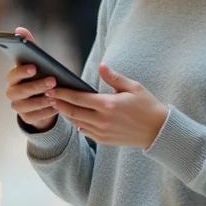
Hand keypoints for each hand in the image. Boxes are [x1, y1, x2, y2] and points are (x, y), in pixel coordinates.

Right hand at [4, 27, 57, 130]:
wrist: (42, 100)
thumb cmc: (39, 75)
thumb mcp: (37, 61)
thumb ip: (29, 45)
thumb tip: (19, 29)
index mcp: (13, 77)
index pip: (13, 74)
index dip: (22, 71)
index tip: (34, 67)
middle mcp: (12, 92)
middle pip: (21, 91)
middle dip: (36, 86)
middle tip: (53, 81)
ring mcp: (18, 107)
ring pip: (27, 105)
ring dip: (41, 100)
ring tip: (55, 97)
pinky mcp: (26, 119)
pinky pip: (34, 117)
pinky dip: (45, 112)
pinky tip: (56, 108)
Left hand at [48, 63, 167, 148]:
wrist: (158, 131)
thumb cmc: (147, 106)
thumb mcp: (133, 87)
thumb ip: (114, 77)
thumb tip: (101, 65)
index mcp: (108, 104)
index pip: (78, 98)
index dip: (62, 93)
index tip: (52, 88)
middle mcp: (102, 120)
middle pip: (73, 111)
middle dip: (59, 103)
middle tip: (47, 96)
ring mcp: (102, 132)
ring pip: (77, 122)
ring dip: (66, 114)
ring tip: (57, 105)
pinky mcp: (105, 140)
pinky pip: (85, 132)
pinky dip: (77, 124)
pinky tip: (74, 117)